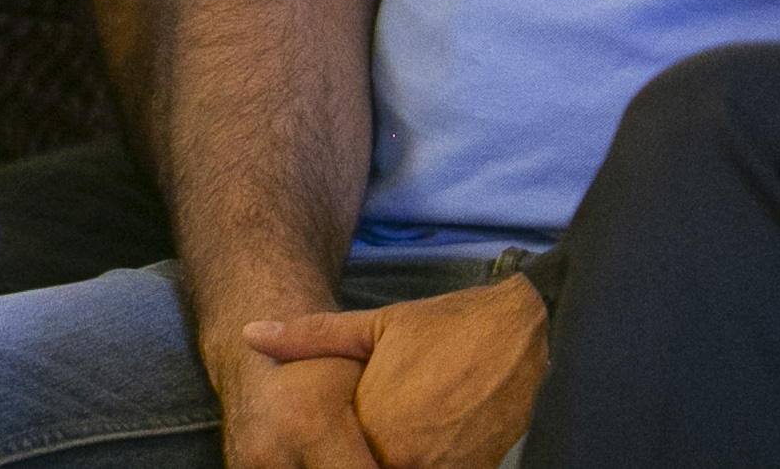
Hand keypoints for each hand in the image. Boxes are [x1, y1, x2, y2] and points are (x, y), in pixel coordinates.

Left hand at [246, 275, 545, 468]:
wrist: (528, 333)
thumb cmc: (449, 326)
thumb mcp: (374, 325)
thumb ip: (310, 338)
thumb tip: (251, 335)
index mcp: (376, 426)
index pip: (333, 454)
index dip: (326, 445)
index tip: (321, 436)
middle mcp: (407, 458)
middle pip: (361, 463)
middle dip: (352, 453)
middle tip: (369, 422)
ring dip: (388, 455)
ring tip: (398, 427)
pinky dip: (423, 460)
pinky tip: (423, 437)